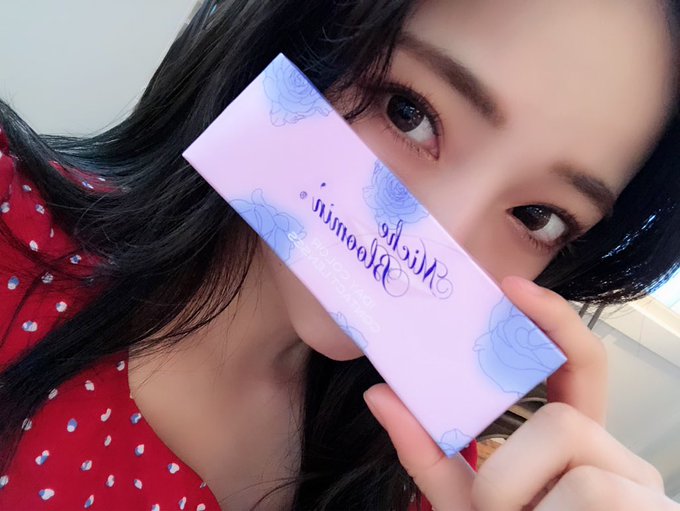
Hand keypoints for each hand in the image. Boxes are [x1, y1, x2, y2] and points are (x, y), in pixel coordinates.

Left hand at [363, 276, 676, 509]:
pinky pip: (585, 493)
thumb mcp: (463, 503)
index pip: (580, 366)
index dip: (554, 321)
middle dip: (509, 473)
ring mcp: (640, 492)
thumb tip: (381, 393)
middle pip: (565, 419)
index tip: (510, 288)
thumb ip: (426, 453)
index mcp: (573, 448)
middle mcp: (618, 461)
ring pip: (568, 457)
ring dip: (516, 504)